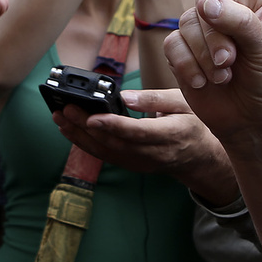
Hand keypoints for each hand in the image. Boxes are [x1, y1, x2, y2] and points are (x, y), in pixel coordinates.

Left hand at [54, 89, 237, 201]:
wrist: (201, 156)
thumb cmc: (194, 123)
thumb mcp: (185, 103)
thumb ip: (155, 100)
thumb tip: (126, 97)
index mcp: (170, 135)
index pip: (137, 133)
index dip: (113, 126)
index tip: (92, 116)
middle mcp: (153, 153)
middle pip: (115, 143)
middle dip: (86, 127)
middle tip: (65, 109)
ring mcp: (141, 162)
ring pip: (106, 153)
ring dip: (80, 136)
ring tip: (59, 118)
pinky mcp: (132, 164)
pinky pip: (106, 156)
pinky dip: (85, 144)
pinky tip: (69, 130)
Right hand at [162, 0, 261, 147]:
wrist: (250, 121)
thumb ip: (239, 22)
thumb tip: (204, 3)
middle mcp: (225, 9)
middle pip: (203, 3)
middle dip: (216, 37)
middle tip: (232, 64)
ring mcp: (201, 30)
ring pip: (185, 25)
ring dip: (203, 56)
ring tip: (224, 76)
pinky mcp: (182, 52)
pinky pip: (172, 46)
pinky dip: (186, 66)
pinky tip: (203, 83)